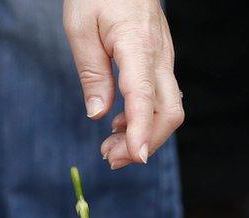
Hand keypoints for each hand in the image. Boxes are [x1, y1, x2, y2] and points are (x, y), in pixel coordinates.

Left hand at [63, 0, 182, 168]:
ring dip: (142, 135)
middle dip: (143, 143)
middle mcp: (159, 56)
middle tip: (109, 158)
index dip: (141, 131)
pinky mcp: (160, 62)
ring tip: (109, 148)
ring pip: (167, 109)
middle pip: (168, 112)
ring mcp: (164, 60)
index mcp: (138, 46)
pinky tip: (119, 125)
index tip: (136, 157)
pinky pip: (161, 98)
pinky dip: (144, 119)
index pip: (145, 97)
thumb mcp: (80, 28)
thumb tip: (98, 114)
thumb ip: (92, 73)